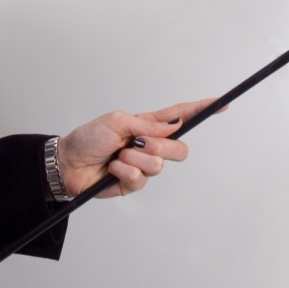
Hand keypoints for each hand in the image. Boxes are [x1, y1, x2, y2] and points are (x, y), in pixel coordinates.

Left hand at [56, 98, 222, 198]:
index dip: (201, 110)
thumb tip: (174, 125)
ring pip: (159, 165)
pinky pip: (141, 179)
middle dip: (161, 146)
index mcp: (148, 125)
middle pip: (179, 149)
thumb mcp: (116, 121)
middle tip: (138, 143)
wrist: (68, 164)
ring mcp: (143, 165)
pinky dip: (124, 171)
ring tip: (117, 156)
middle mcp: (150, 145)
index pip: (180, 116)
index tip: (220, 104)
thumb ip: (147, 124)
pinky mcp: (134, 183)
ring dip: (134, 159)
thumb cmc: (88, 138)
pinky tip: (112, 169)